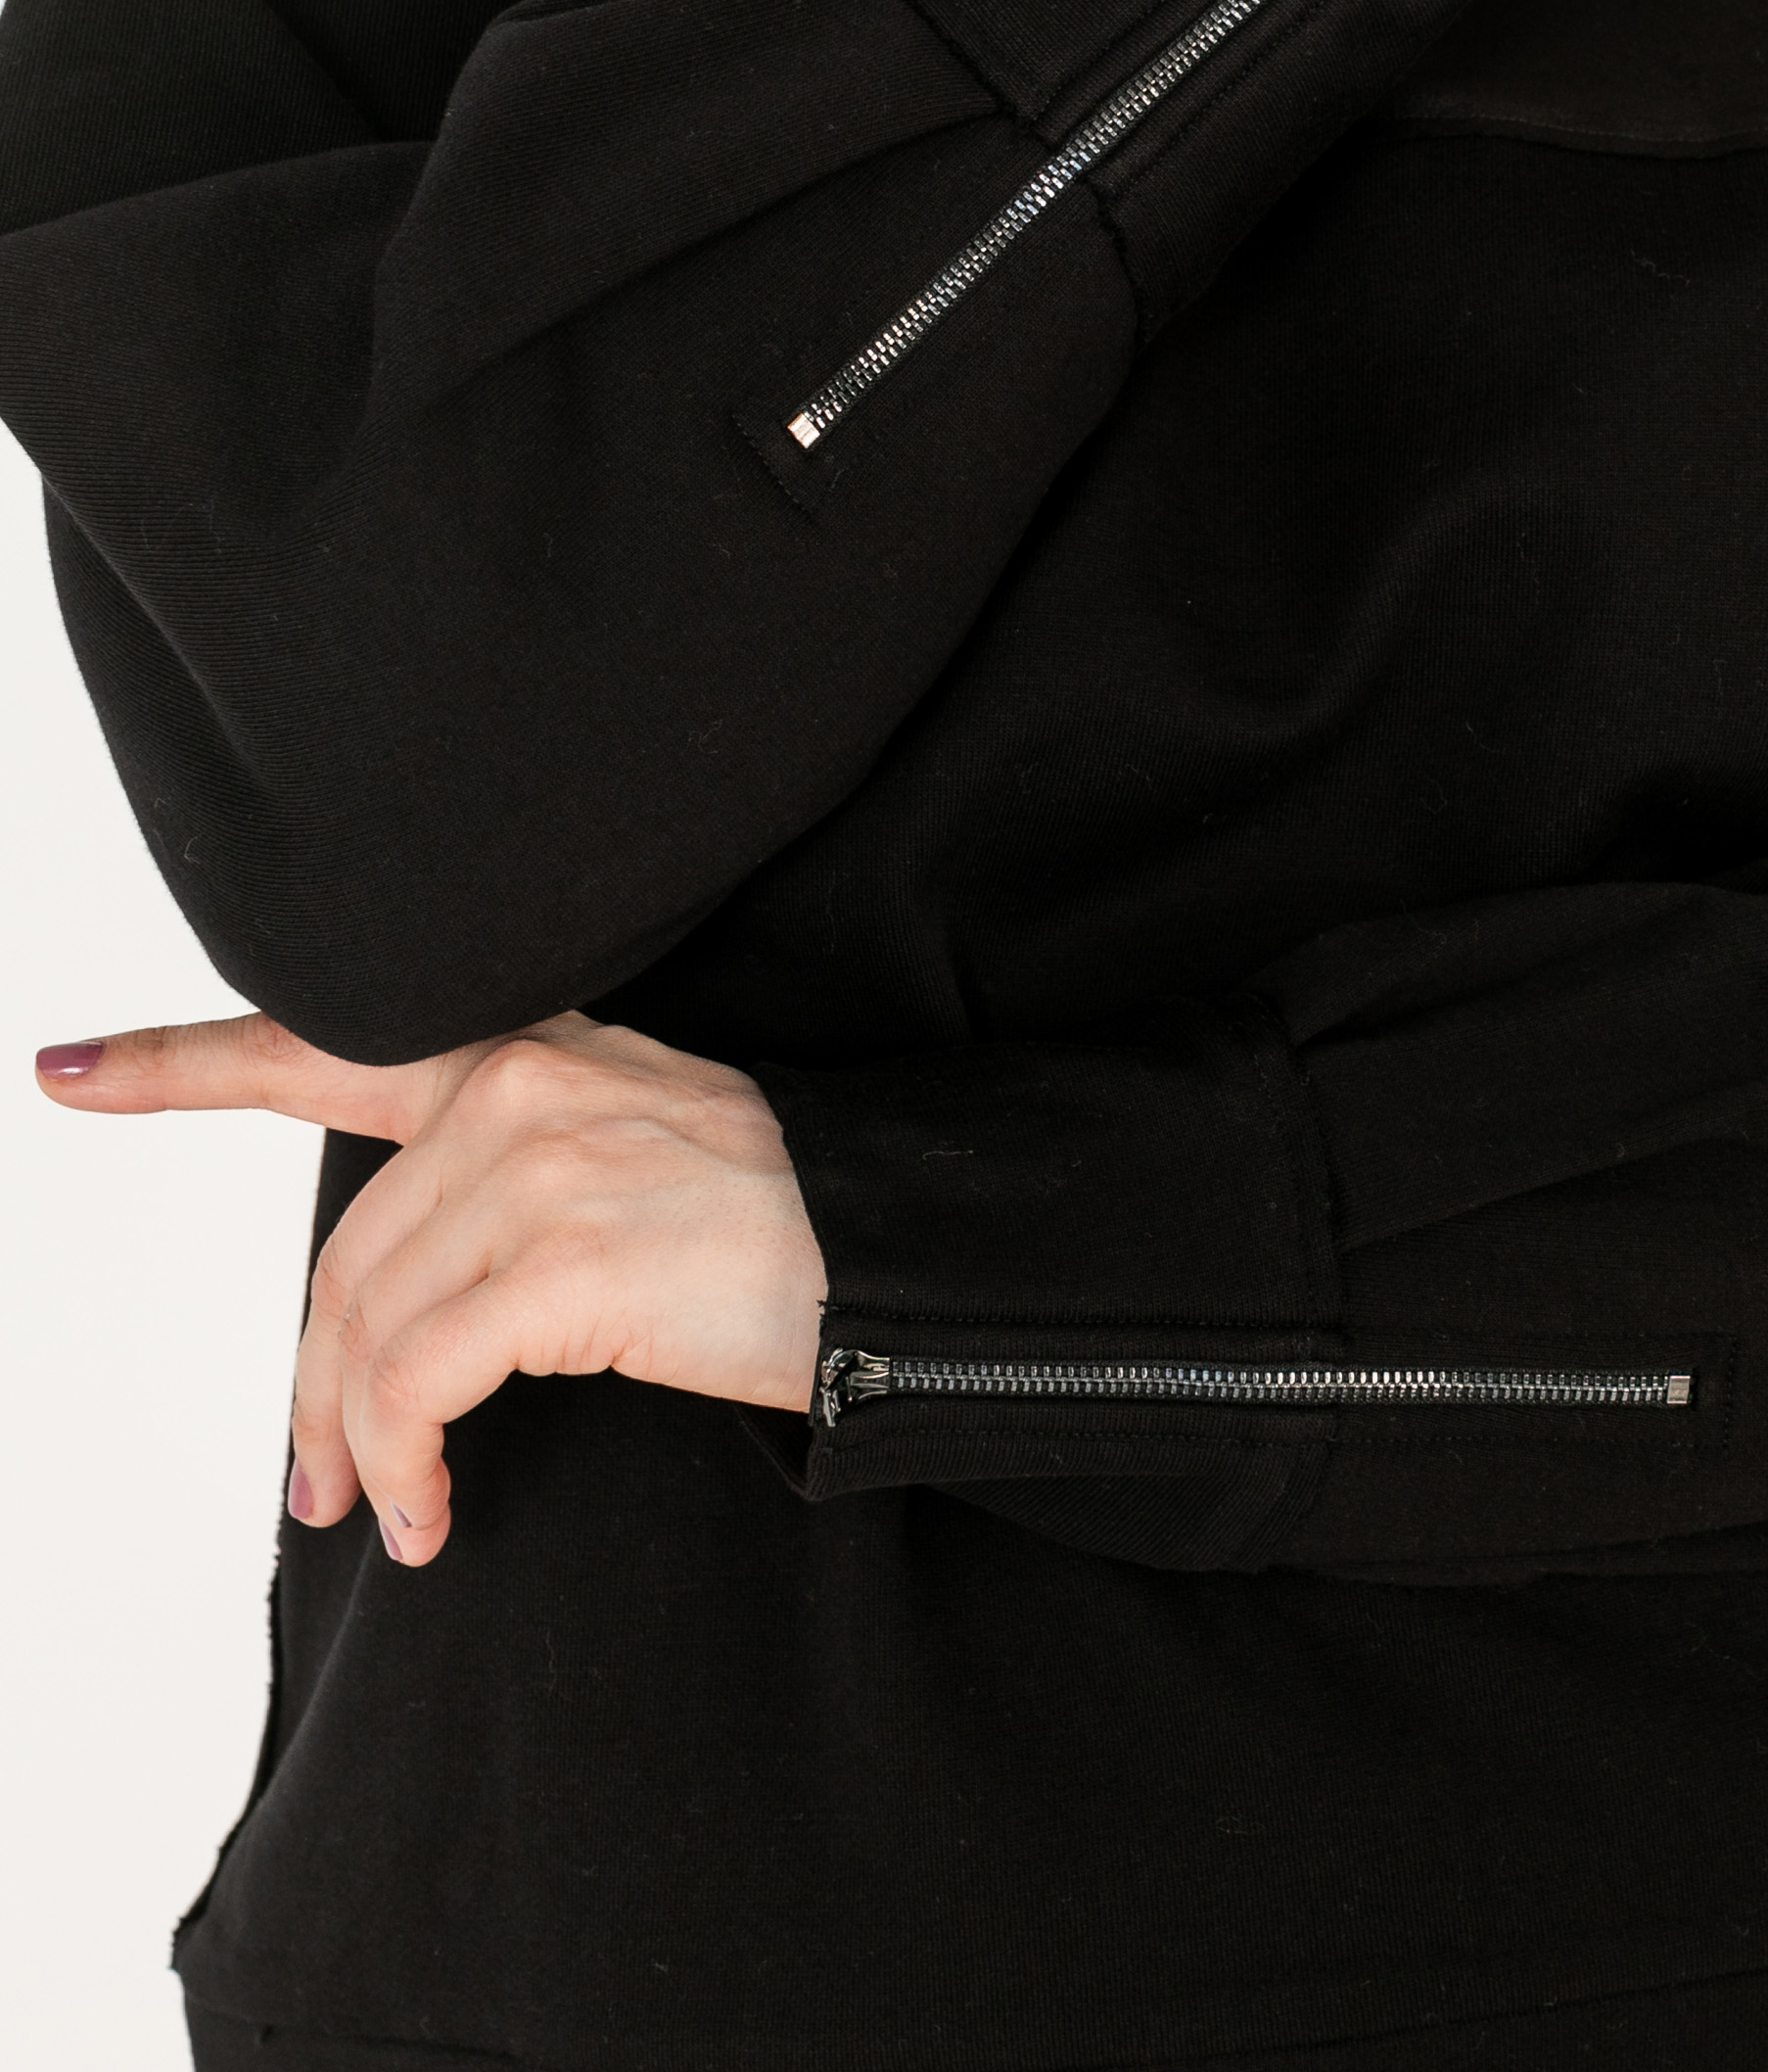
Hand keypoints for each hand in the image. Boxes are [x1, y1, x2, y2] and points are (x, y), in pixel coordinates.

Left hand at [35, 1011, 827, 1565]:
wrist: (897, 1256)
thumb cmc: (770, 1228)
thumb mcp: (626, 1153)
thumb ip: (505, 1173)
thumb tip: (388, 1305)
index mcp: (526, 1055)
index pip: (326, 1044)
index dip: (186, 1063)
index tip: (74, 1071)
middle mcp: (521, 1089)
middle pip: (341, 1257)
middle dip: (307, 1387)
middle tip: (318, 1485)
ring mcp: (543, 1167)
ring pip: (365, 1329)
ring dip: (358, 1448)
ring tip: (399, 1512)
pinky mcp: (567, 1263)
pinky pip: (417, 1386)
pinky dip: (403, 1465)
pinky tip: (437, 1510)